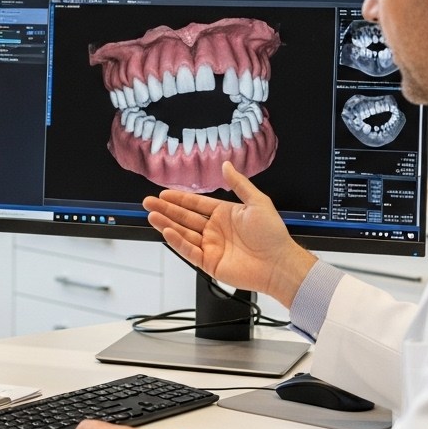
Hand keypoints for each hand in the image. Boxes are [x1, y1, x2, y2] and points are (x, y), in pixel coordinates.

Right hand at [144, 161, 315, 306]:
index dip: (179, 199)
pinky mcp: (209, 262)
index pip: (196, 204)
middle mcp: (215, 230)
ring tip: (152, 215)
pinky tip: (168, 232)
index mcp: (224, 214)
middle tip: (148, 202)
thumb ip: (239, 184)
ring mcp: (211, 246)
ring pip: (183, 233)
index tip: (163, 193)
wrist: (279, 263)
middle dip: (166, 210)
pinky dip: (177, 242)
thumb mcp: (257, 202)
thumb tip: (227, 165)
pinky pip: (189, 251)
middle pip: (185, 218)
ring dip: (167, 224)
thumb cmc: (273, 234)